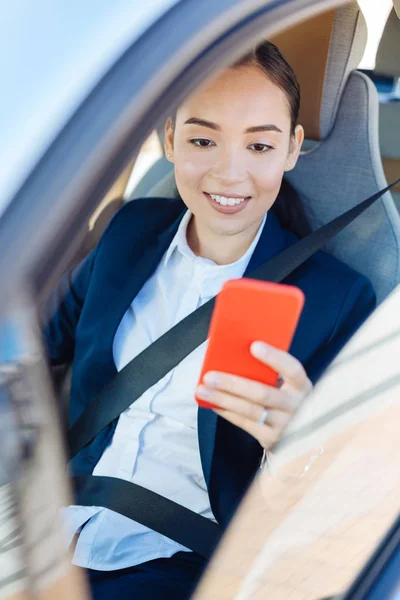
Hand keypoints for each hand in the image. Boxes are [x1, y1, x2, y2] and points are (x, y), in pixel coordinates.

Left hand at [196, 342, 312, 449]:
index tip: (254, 345)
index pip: (293, 370)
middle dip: (232, 384)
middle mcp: (296, 407)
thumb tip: (237, 352)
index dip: (275, 358)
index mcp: (302, 386)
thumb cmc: (287, 396)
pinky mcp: (271, 439)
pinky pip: (244, 423)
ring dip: (222, 399)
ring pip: (249, 410)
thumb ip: (271, 371)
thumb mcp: (288, 384)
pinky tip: (211, 402)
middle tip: (209, 375)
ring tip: (202, 389)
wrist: (301, 433)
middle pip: (262, 393)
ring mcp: (284, 426)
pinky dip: (226, 411)